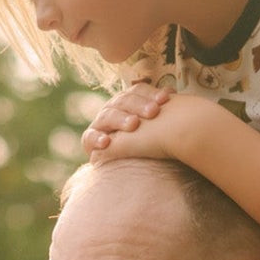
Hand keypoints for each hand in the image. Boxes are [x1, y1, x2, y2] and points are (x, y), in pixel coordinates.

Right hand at [82, 85, 203, 163]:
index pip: (137, 91)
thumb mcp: (152, 127)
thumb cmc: (144, 144)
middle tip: (153, 112)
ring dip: (121, 119)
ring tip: (133, 125)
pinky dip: (96, 138)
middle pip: (123, 101)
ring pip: (108, 115)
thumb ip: (158, 109)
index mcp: (128, 101)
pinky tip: (106, 142)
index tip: (166, 99)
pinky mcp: (88, 140)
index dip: (150, 93)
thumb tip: (170, 91)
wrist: (123, 169)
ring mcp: (100, 123)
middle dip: (139, 105)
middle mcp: (113, 108)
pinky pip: (90, 137)